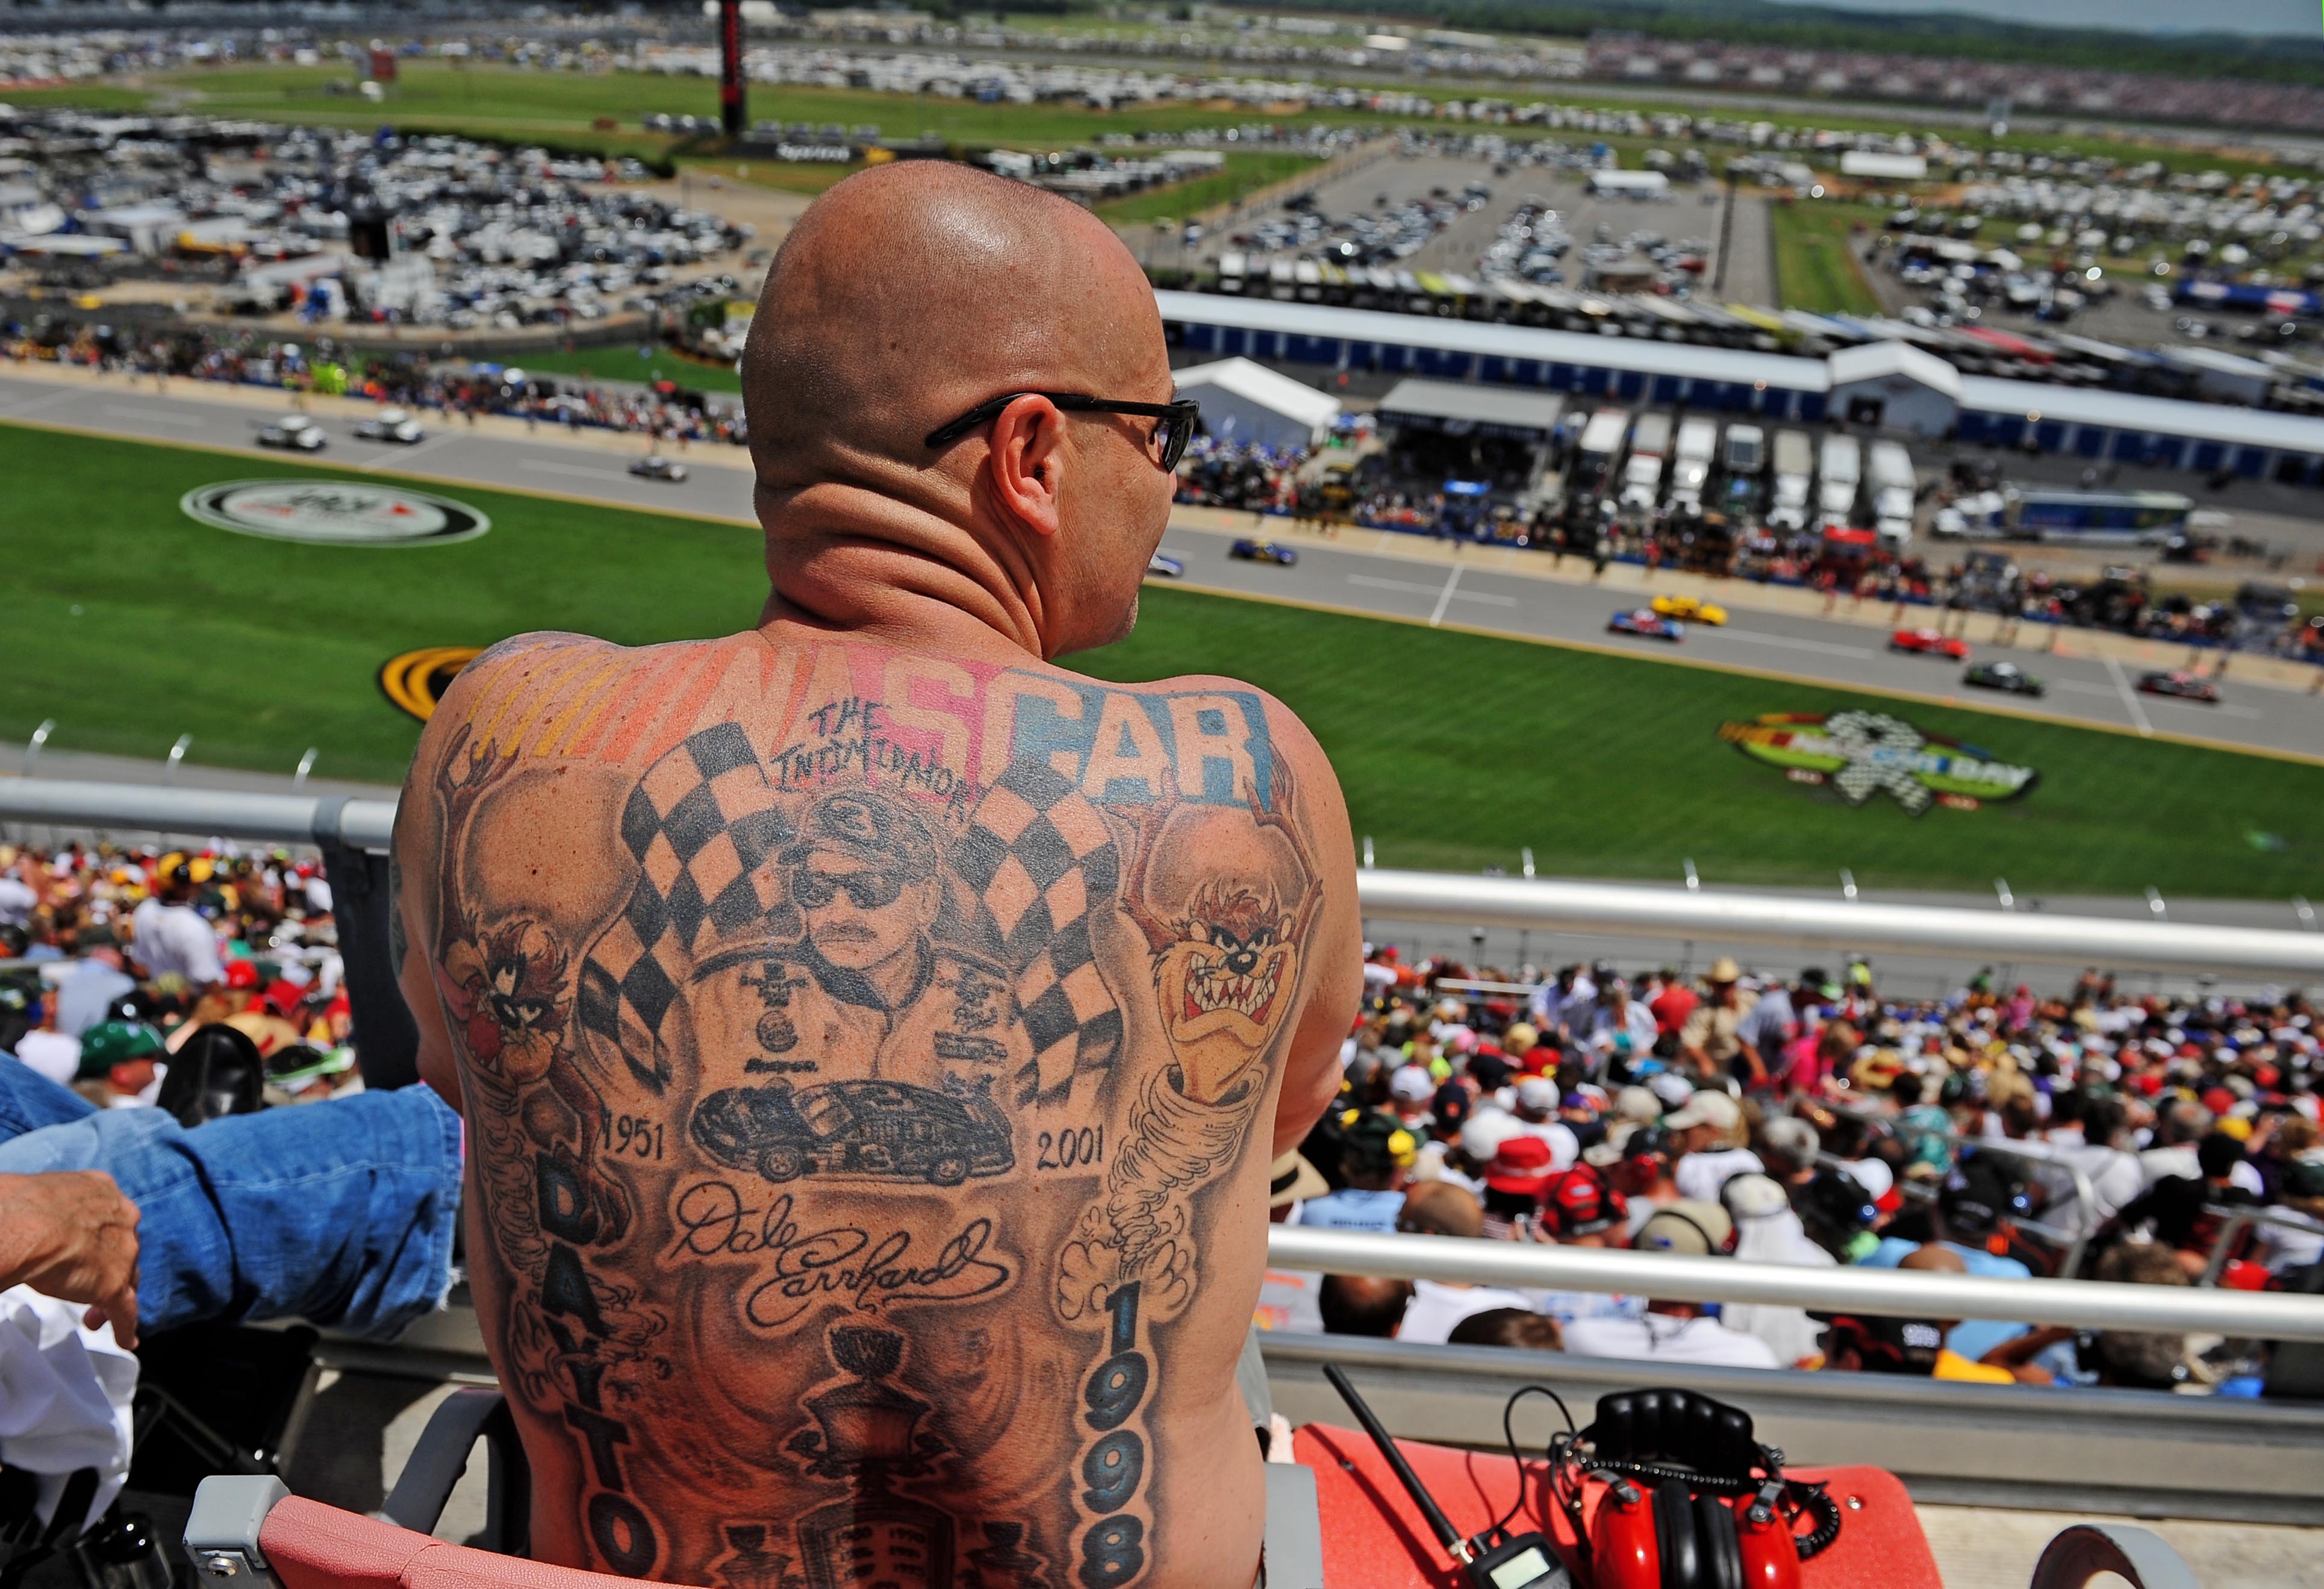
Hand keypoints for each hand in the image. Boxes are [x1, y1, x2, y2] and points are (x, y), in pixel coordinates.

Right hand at [0, 1172, 141, 1346]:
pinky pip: (126, 1310)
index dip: (98, 1237)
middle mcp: (121, 1217)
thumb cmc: (15, 1206)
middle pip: (123, 1247)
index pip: (108, 1218)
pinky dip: (126, 1327)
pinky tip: (126, 1340)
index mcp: (101, 1191)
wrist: (23, 1225)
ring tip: (93, 1319)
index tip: (85, 1249)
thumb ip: (44, 1209)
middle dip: (108, 1266)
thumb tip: (15, 1212)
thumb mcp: (36, 1195)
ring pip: (127, 1278)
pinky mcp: (114, 1285)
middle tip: (88, 1284)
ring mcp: (122, 1252)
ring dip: (112, 1298)